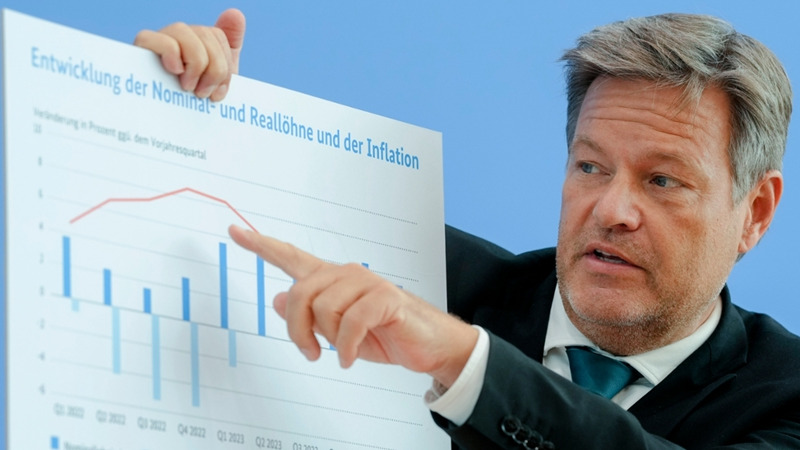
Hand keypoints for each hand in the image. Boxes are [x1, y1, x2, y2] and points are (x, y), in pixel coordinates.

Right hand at [134, 9, 244, 100]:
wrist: (168, 133)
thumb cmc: (192, 106)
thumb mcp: (217, 82)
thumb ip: (229, 49)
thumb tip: (235, 13)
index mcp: (197, 44)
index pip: (217, 36)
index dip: (225, 64)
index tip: (219, 92)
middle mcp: (177, 38)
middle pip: (205, 34)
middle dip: (215, 69)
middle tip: (205, 95)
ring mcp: (157, 42)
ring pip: (182, 31)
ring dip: (195, 63)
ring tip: (189, 88)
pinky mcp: (138, 52)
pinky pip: (153, 38)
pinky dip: (170, 53)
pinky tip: (174, 71)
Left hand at [228, 225, 477, 386]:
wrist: (426, 345)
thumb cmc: (383, 334)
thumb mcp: (337, 331)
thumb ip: (308, 315)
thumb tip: (277, 300)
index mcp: (332, 280)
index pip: (291, 257)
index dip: (261, 245)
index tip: (235, 231)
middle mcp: (345, 274)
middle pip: (299, 293)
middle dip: (297, 329)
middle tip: (309, 353)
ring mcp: (366, 283)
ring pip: (322, 309)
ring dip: (326, 340)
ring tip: (339, 353)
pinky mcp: (384, 298)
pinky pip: (350, 323)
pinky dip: (346, 347)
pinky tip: (349, 357)